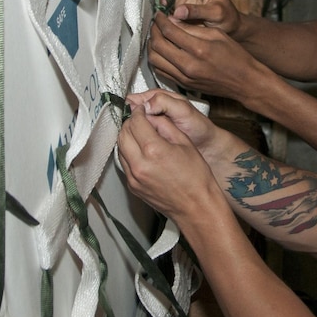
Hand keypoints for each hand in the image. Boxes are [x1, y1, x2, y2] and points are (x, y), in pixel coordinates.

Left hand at [117, 98, 222, 224]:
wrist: (196, 206)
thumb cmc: (196, 177)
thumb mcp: (185, 143)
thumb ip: (164, 126)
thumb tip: (151, 116)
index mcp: (154, 150)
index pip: (136, 122)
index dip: (138, 112)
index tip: (142, 110)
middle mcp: (140, 164)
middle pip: (123, 133)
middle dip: (130, 123)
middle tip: (140, 120)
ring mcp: (134, 177)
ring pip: (120, 148)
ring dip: (127, 138)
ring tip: (140, 135)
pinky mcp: (132, 186)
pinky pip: (124, 163)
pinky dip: (129, 153)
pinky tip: (141, 152)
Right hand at [125, 89, 219, 152]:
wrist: (207, 145)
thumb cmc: (198, 127)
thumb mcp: (183, 110)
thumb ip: (164, 103)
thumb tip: (144, 106)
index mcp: (156, 97)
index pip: (132, 99)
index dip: (127, 109)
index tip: (127, 120)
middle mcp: (151, 109)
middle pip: (129, 113)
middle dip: (129, 123)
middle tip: (135, 133)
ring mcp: (151, 123)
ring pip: (132, 127)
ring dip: (134, 133)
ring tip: (139, 141)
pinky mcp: (152, 136)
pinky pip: (138, 137)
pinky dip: (138, 141)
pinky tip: (141, 147)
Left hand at [149, 13, 270, 101]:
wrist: (244, 82)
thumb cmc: (235, 56)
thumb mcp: (217, 34)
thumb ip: (192, 27)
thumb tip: (172, 21)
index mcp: (199, 49)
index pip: (169, 31)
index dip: (160, 20)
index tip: (160, 14)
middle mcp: (189, 65)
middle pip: (157, 45)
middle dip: (153, 31)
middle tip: (156, 23)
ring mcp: (184, 77)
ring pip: (155, 60)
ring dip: (152, 46)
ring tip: (157, 35)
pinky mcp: (183, 84)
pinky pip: (160, 71)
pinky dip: (157, 59)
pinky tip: (161, 50)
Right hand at [157, 0, 243, 38]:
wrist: (231, 26)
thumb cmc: (228, 18)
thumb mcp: (216, 14)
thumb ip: (197, 11)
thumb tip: (177, 12)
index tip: (165, 3)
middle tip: (162, 10)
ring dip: (162, 2)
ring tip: (164, 15)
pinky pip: (167, 0)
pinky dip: (164, 8)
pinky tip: (166, 17)